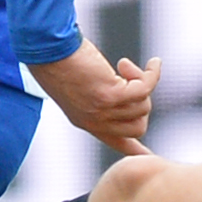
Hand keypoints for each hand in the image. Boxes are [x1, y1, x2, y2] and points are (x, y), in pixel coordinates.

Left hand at [31, 41, 159, 155]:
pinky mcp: (111, 95)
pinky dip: (152, 75)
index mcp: (86, 121)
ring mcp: (103, 111)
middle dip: (142, 104)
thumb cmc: (61, 59)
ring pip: (143, 106)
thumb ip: (99, 98)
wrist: (47, 48)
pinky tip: (154, 63)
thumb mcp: (79, 87)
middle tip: (131, 81)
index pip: (116, 143)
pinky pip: (145, 89)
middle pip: (138, 127)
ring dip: (142, 82)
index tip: (147, 154)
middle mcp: (95, 121)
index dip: (135, 149)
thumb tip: (125, 93)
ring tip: (125, 66)